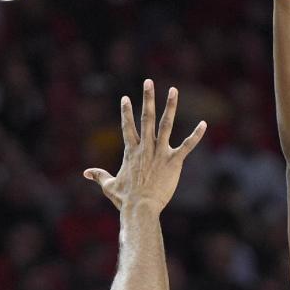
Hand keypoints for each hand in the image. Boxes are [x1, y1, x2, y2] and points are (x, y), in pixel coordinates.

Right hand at [83, 81, 205, 214]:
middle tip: (148, 81)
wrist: (140, 208)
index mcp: (131, 151)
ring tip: (173, 90)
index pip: (127, 127)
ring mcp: (160, 152)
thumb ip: (99, 176)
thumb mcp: (109, 186)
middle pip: (146, 118)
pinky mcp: (173, 161)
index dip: (126, 112)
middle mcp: (145, 147)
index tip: (125, 98)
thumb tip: (85, 173)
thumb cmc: (125, 199)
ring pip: (166, 124)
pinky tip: (204, 124)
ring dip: (170, 106)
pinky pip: (187, 146)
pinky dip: (196, 135)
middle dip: (147, 98)